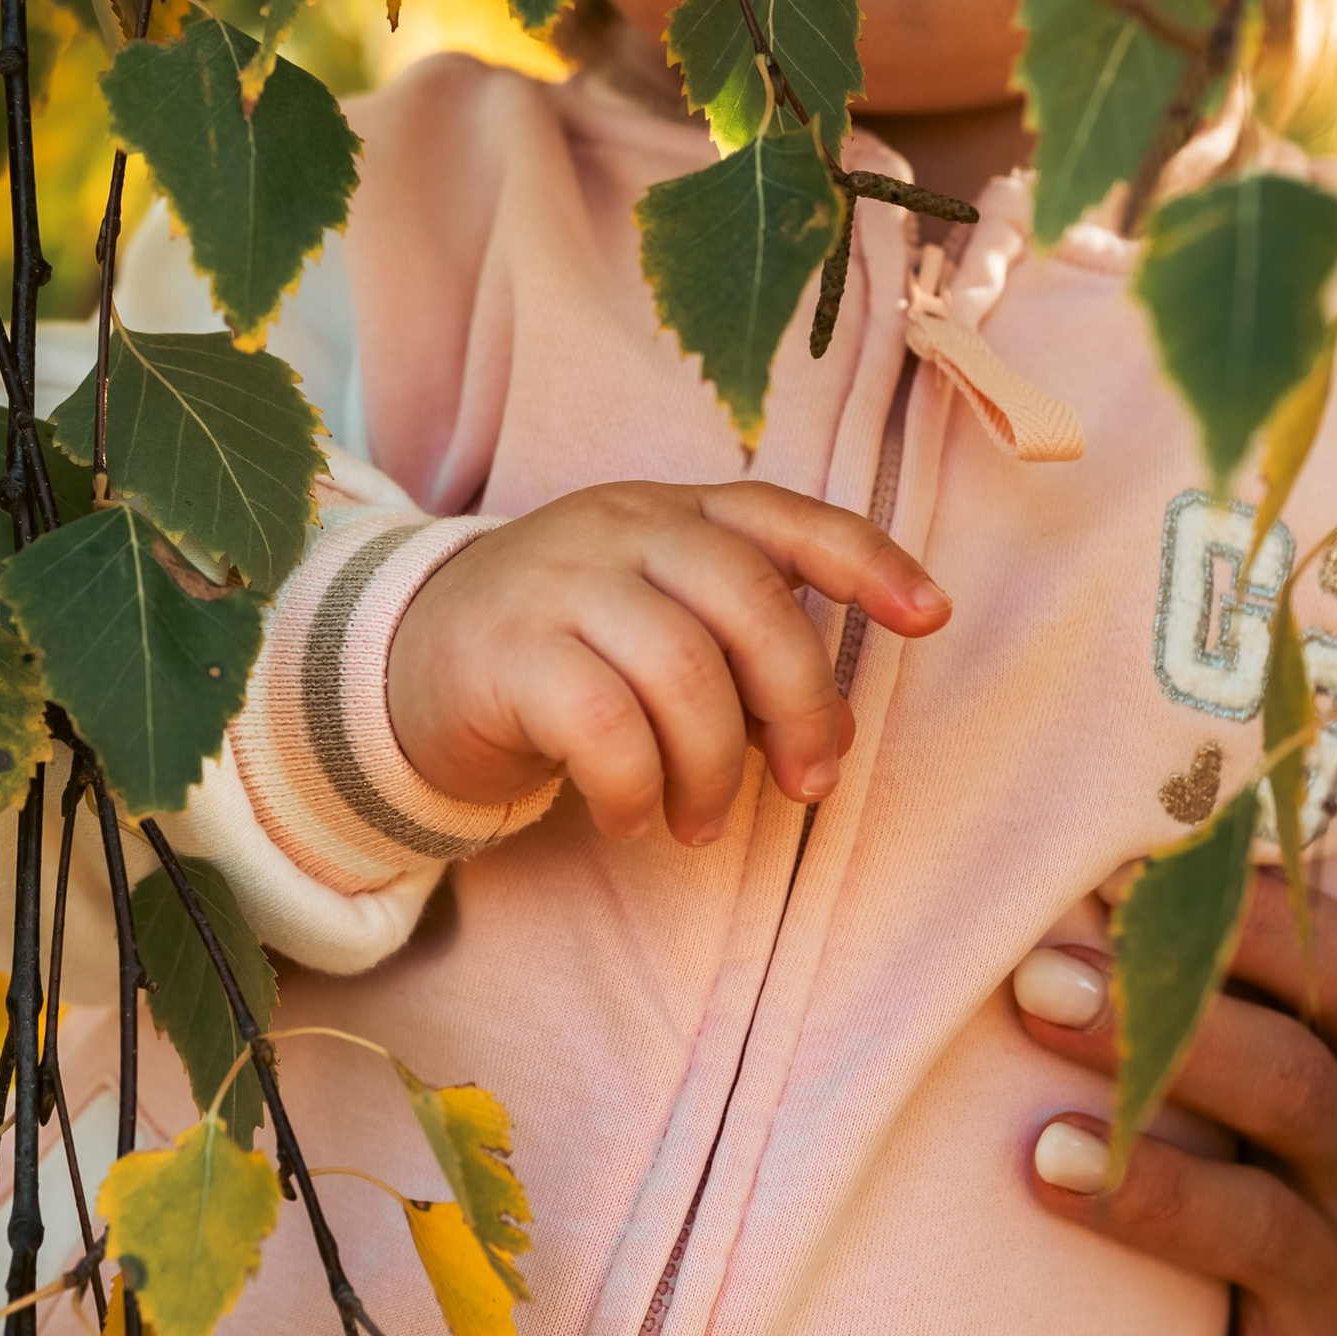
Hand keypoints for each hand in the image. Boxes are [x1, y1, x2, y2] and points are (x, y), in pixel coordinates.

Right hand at [384, 480, 948, 845]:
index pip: (783, 517)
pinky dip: (636, 790)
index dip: (866, 561)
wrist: (405, 664)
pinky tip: (631, 816)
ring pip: (684, 673)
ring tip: (699, 822)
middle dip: (801, 706)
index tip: (931, 616)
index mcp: (671, 513)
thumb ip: (737, 654)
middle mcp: (620, 528)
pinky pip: (606, 729)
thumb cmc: (562, 654)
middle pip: (751, 603)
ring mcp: (560, 582)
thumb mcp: (653, 625)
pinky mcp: (508, 652)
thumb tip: (825, 737)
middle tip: (805, 785)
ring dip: (712, 772)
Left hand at [1013, 871, 1336, 1335]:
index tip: (1119, 879)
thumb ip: (1267, 955)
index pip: (1334, 971)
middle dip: (1163, 1036)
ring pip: (1260, 1232)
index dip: (1238, 924)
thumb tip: (1129, 839)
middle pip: (1285, 1087)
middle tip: (1036, 987)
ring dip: (1154, 1196)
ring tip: (1042, 1159)